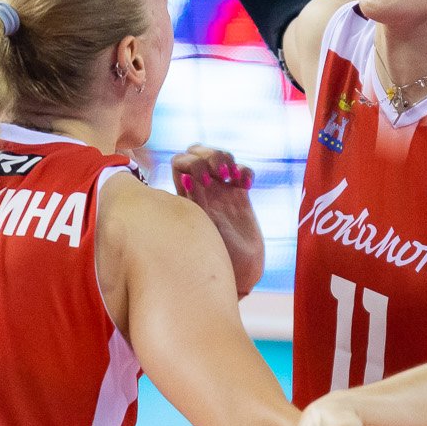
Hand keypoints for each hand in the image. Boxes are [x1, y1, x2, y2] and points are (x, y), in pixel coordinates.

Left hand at [172, 144, 262, 296]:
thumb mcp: (201, 229)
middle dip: (208, 154)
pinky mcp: (239, 195)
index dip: (192, 163)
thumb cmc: (214, 259)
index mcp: (184, 197)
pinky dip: (244, 170)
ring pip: (217, 156)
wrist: (238, 273)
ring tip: (233, 175)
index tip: (206, 181)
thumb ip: (194, 204)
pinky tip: (247, 185)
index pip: (179, 163)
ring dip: (225, 157)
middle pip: (195, 152)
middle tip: (221, 171)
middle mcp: (200, 190)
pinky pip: (241, 170)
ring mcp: (220, 191)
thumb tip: (186, 179)